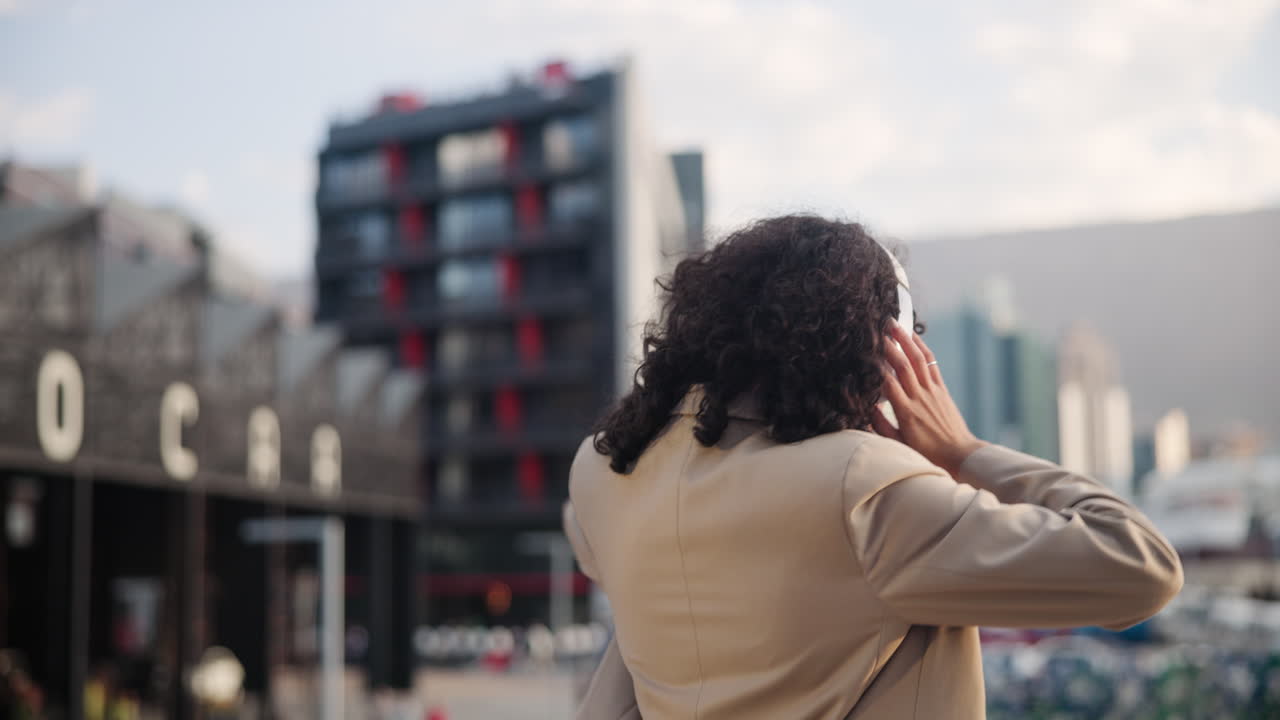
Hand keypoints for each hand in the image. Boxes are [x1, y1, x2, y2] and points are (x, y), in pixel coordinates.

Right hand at [872, 323, 987, 478]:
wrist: (960, 454)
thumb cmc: (926, 453)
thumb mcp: (898, 444)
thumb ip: (881, 425)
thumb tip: (868, 406)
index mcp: (906, 412)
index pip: (888, 383)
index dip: (876, 365)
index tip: (865, 352)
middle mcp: (920, 398)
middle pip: (903, 366)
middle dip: (890, 344)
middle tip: (878, 328)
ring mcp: (933, 391)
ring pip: (918, 360)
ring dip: (906, 340)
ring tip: (894, 324)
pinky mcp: (942, 389)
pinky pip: (931, 364)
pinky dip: (922, 348)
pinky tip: (914, 337)